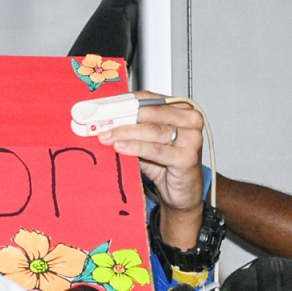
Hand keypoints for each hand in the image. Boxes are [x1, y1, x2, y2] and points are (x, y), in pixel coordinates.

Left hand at [97, 91, 204, 247]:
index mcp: (180, 108)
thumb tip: (102, 119)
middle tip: (100, 123)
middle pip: (149, 113)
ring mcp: (192, 138)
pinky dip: (135, 147)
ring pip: (152, 130)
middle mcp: (190, 120)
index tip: (101, 108)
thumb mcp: (144, 139)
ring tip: (106, 137)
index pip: (147, 99)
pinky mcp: (188, 157)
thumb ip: (130, 126)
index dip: (122, 102)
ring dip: (124, 133)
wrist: (182, 192)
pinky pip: (156, 149)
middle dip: (121, 118)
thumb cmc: (164, 163)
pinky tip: (120, 147)